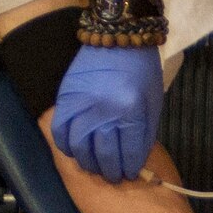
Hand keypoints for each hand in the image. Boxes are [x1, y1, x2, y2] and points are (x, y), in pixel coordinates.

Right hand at [51, 45, 163, 183]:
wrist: (119, 35)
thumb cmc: (141, 70)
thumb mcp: (152, 102)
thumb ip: (144, 133)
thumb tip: (133, 161)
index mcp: (131, 111)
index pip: (129, 152)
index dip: (129, 168)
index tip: (129, 174)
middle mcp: (104, 110)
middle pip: (104, 154)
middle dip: (110, 171)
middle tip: (112, 176)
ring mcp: (82, 105)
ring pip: (80, 147)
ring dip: (88, 163)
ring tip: (95, 167)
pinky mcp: (66, 98)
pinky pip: (60, 131)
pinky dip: (66, 146)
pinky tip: (75, 151)